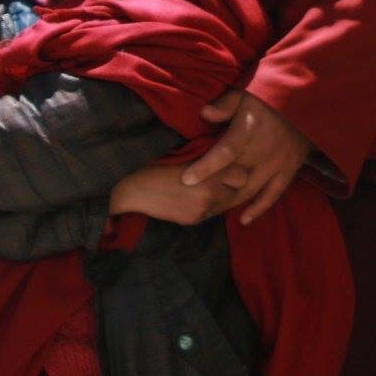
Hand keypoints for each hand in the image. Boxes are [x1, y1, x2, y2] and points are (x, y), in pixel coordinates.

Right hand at [109, 160, 251, 224]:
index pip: (242, 176)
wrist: (134, 189)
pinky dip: (205, 207)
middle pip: (237, 192)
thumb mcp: (187, 155)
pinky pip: (209, 214)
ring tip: (203, 189)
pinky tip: (191, 199)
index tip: (226, 168)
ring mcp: (201, 209)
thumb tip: (226, 156)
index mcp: (209, 172)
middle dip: (231, 187)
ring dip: (219, 198)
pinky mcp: (193, 220)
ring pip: (224, 205)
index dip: (235, 172)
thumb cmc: (158, 164)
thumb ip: (208, 158)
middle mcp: (210, 193)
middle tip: (218, 180)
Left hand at [179, 90, 309, 224]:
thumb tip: (204, 113)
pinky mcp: (290, 170)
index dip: (206, 166)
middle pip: (235, 177)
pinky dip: (259, 208)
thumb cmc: (267, 96)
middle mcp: (264, 150)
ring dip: (231, 202)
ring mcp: (279, 163)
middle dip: (213, 191)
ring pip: (250, 190)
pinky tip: (244, 220)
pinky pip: (273, 195)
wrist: (304, 99)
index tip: (186, 179)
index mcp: (251, 129)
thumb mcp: (244, 93)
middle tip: (192, 204)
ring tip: (211, 212)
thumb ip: (224, 105)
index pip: (226, 152)